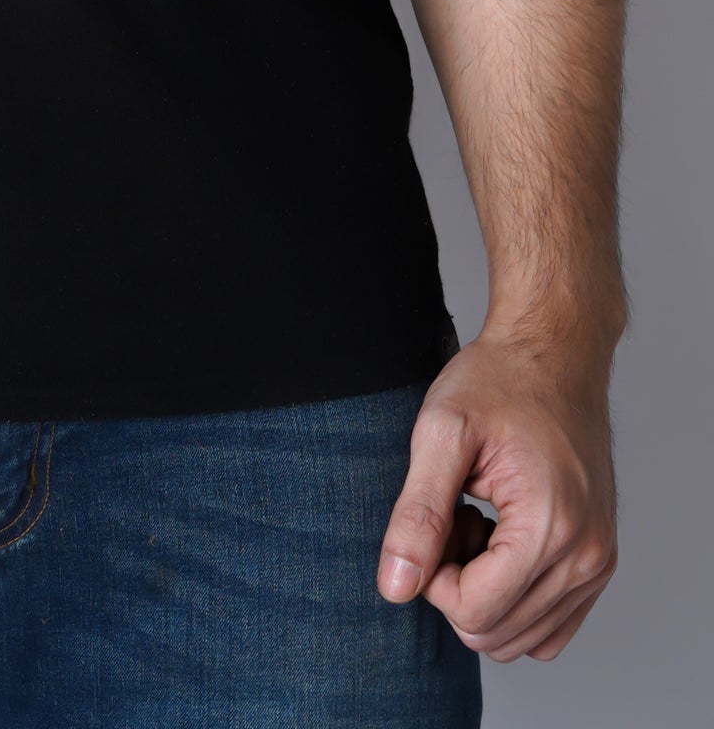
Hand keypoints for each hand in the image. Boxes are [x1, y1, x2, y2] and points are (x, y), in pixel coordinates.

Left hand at [378, 328, 616, 660]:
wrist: (553, 356)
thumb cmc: (496, 383)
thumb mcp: (440, 433)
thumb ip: (417, 514)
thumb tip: (396, 587)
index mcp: (550, 529)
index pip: (474, 612)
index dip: (430, 576)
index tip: (430, 518)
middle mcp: (585, 559)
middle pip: (496, 633)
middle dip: (454, 584)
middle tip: (450, 516)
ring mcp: (597, 565)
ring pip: (522, 638)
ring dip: (482, 591)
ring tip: (474, 521)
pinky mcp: (597, 563)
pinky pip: (549, 626)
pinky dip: (512, 598)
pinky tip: (497, 538)